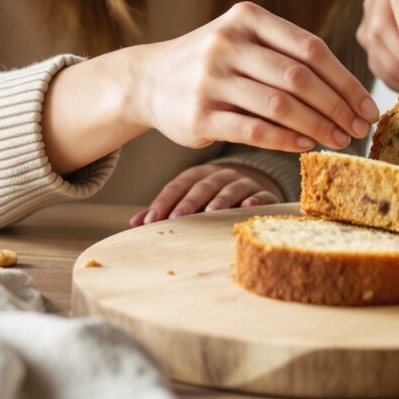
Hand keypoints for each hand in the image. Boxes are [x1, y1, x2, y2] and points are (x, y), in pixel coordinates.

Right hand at [128, 1, 377, 153]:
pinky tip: (306, 146)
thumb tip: (349, 94)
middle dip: (337, 107)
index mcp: (248, 18)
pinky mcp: (198, 114)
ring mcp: (210, 78)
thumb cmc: (216, 64)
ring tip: (338, 140)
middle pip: (300, 78)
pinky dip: (285, 140)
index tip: (368, 106)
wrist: (148, 79)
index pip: (312, 49)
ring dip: (317, 126)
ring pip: (279, 105)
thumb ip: (289, 56)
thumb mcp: (246, 41)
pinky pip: (253, 130)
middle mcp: (228, 43)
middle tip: (359, 129)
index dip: (346, 81)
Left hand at [130, 164, 282, 225]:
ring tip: (211, 212)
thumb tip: (133, 223)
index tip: (151, 221)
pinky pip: (261, 194)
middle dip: (188, 203)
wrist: (253, 189)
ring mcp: (243, 182)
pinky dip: (255, 200)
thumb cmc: (213, 199)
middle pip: (202, 187)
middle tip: (177, 218)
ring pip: (230, 188)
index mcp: (197, 176)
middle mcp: (219, 176)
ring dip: (220, 199)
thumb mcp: (189, 201)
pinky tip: (248, 207)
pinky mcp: (265, 193)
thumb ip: (165, 210)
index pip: (177, 186)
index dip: (164, 202)